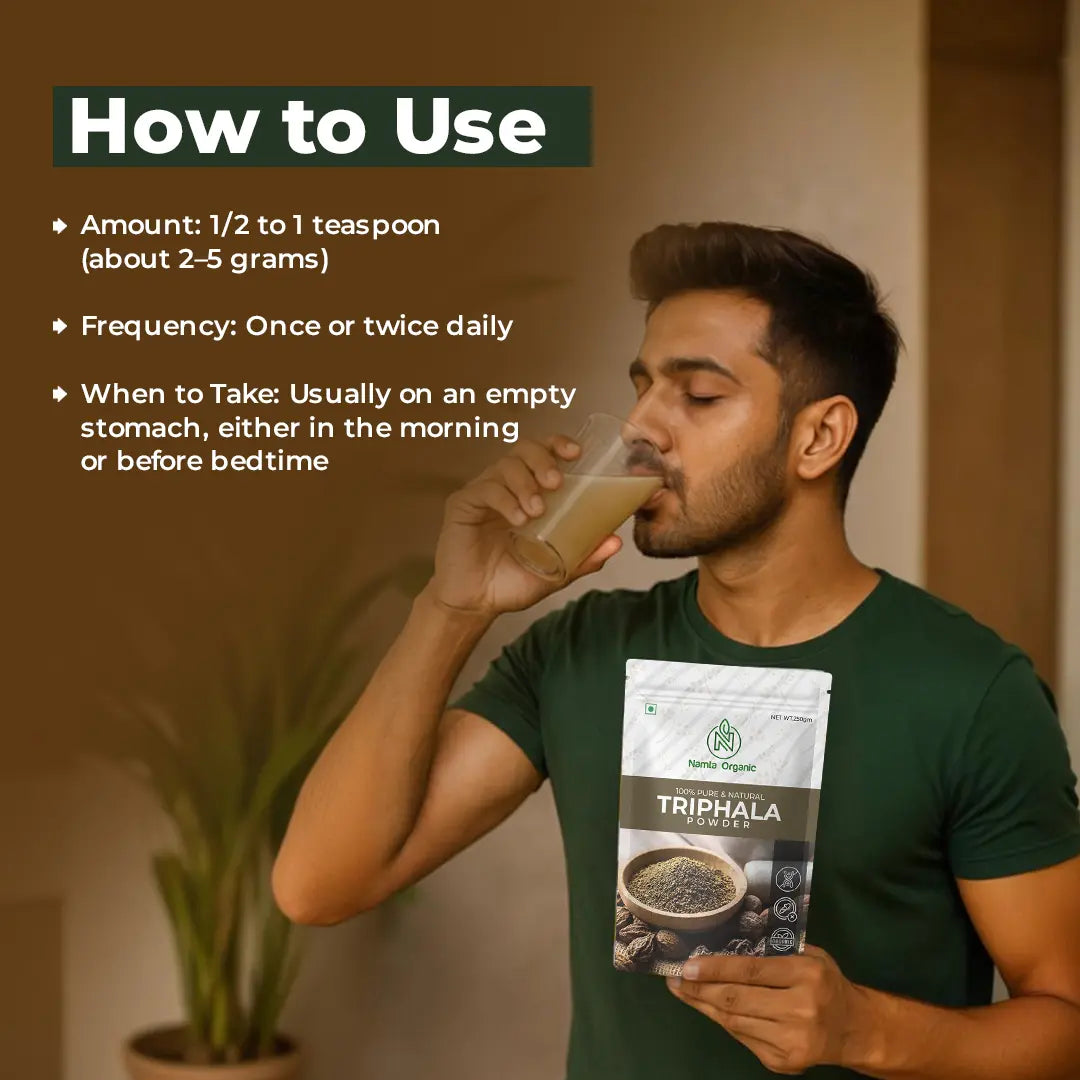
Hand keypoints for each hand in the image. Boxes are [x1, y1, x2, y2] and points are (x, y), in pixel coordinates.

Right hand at [428, 434, 621, 616]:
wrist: (476, 603)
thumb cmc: (511, 582)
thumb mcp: (556, 570)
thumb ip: (584, 556)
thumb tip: (616, 542)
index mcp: (528, 491)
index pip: (542, 452)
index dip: (558, 443)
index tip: (576, 452)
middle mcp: (505, 486)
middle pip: (523, 449)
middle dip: (543, 459)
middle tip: (556, 483)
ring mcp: (483, 493)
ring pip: (505, 466)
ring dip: (525, 483)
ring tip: (537, 510)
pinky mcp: (462, 504)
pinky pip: (485, 489)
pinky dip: (505, 500)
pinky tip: (518, 519)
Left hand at [666, 946, 874, 1074]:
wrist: (854, 1030)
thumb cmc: (826, 983)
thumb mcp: (810, 956)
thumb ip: (774, 950)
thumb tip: (724, 945)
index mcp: (806, 975)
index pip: (751, 971)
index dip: (715, 968)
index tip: (687, 965)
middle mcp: (801, 1009)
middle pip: (737, 1000)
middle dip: (699, 989)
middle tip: (675, 979)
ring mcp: (792, 1041)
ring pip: (734, 1022)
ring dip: (704, 1006)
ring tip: (684, 992)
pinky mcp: (784, 1063)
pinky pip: (743, 1038)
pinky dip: (724, 1022)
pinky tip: (710, 1008)